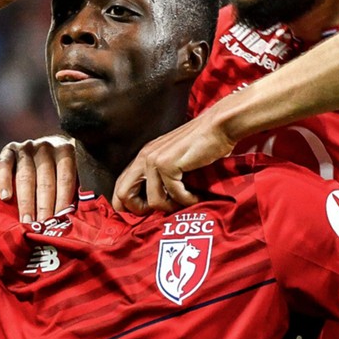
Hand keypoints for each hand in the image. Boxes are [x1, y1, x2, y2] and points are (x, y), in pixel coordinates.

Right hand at [0, 136, 76, 222]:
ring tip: (26, 220)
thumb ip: (72, 188)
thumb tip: (73, 215)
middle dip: (44, 206)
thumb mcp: (73, 171)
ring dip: (25, 201)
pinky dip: (4, 181)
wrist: (45, 146)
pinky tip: (5, 197)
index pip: (65, 178)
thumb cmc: (60, 167)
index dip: (62, 200)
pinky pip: (4, 165)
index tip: (59, 218)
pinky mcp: (9, 150)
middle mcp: (46, 147)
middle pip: (45, 180)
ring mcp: (26, 147)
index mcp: (65, 151)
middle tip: (41, 225)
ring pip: (25, 176)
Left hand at [112, 110, 236, 213]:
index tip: (151, 211)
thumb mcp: (175, 161)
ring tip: (185, 200)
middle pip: (122, 195)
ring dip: (171, 207)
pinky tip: (196, 195)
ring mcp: (154, 160)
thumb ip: (162, 177)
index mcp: (143, 157)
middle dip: (141, 210)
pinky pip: (173, 195)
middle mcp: (144, 157)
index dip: (131, 205)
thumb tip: (156, 204)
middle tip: (164, 209)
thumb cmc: (202, 145)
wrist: (218, 127)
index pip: (121, 187)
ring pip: (153, 201)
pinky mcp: (168, 164)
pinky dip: (187, 200)